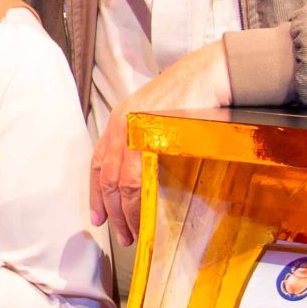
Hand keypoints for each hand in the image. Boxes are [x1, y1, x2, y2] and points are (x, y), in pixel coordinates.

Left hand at [92, 42, 232, 235]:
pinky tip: (147, 213)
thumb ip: (143, 142)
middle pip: (109, 179)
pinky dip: (142, 199)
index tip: (98, 216)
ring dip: (128, 211)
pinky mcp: (155, 137)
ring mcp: (136, 131)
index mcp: (119, 121)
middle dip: (113, 211)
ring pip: (124, 182)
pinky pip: (143, 175)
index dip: (96, 194)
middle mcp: (121, 125)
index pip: (99, 164)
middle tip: (121, 234)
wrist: (209, 73)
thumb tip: (143, 180)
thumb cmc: (189, 94)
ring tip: (135, 231)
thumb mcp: (154, 117)